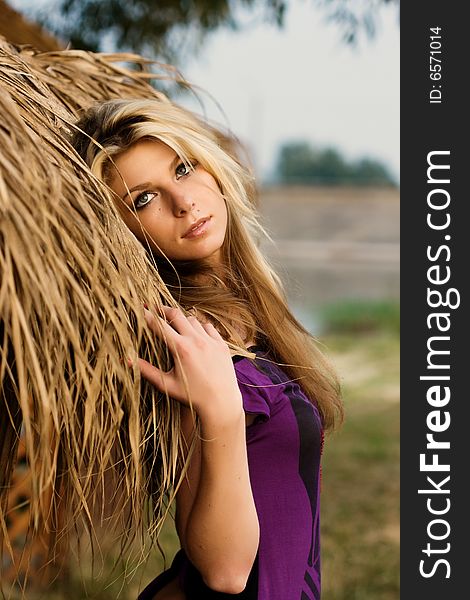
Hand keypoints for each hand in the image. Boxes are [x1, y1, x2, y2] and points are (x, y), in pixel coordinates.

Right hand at [137, 306, 242, 421]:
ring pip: (193, 319)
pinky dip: (199, 326)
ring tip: (174, 323)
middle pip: (176, 314)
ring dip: (182, 319)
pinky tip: (194, 333)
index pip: (160, 325)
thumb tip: (126, 359)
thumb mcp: (166, 384)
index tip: (141, 309)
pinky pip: (208, 326)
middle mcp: (197, 341)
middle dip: (163, 310)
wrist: (221, 402)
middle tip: (154, 308)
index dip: (148, 316)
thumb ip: (146, 370)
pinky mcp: (221, 344)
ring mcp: (211, 341)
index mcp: (181, 349)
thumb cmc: (191, 396)